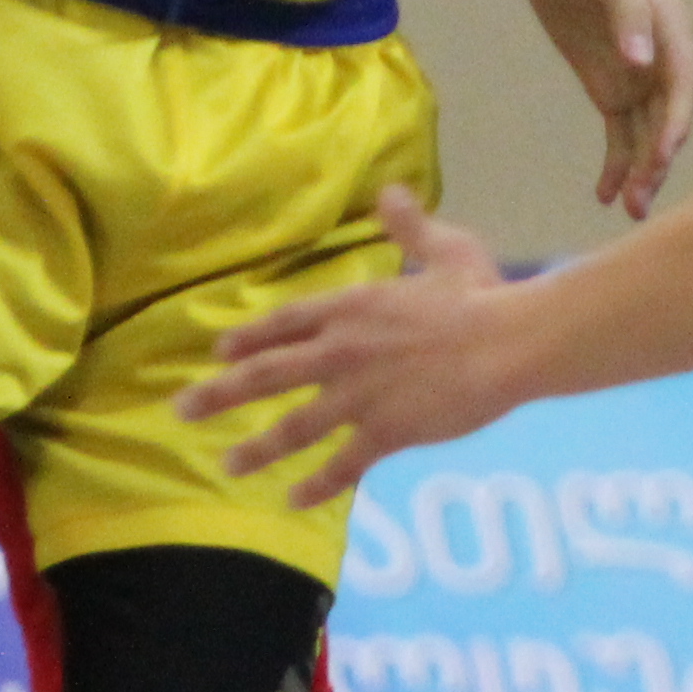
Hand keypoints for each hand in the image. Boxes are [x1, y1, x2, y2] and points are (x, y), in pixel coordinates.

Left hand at [179, 190, 518, 506]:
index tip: (218, 351)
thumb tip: (390, 192)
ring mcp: (360, 395)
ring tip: (228, 466)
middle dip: (221, 392)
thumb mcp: (446, 247)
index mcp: (353, 306)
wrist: (509, 343)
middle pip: (269, 373)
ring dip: (258, 448)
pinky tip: (294, 499)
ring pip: (295, 426)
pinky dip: (318, 484)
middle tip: (183, 409)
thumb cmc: (482, 293)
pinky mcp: (385, 433)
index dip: (250, 338)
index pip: (287, 322)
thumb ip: (410, 226)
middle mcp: (343, 350)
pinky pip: (343, 464)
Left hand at [522, 0, 692, 217]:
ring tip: (631, 209)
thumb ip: (627, 14)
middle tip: (642, 197)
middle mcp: (663, 59)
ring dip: (644, 171)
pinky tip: (606, 196)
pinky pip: (622, 135)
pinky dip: (618, 164)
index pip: (684, 84)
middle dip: (661, 158)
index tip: (664, 152)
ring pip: (649, 134)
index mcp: (672, 28)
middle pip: (671, 117)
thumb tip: (642, 61)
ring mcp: (640, 77)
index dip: (677, 120)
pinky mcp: (614, 89)